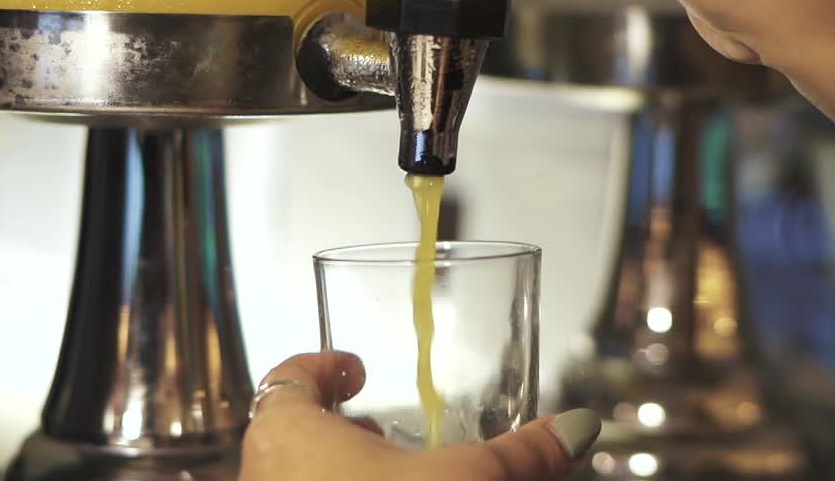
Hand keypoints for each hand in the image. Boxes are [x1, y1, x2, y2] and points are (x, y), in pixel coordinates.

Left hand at [239, 352, 599, 480]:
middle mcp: (262, 472)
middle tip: (382, 431)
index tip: (356, 368)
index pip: (288, 376)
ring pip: (294, 478)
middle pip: (289, 430)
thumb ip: (520, 454)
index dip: (324, 365)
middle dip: (341, 429)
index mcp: (287, 431)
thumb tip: (573, 428)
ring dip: (339, 474)